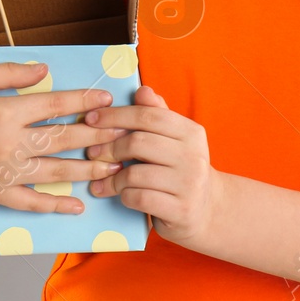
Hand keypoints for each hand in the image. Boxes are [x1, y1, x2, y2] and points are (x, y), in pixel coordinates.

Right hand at [0, 61, 127, 215]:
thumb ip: (7, 73)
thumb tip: (43, 69)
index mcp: (4, 112)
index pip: (54, 104)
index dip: (83, 101)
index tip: (105, 99)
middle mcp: (9, 143)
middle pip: (63, 139)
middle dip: (97, 136)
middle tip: (122, 134)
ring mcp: (4, 172)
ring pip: (55, 171)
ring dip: (87, 170)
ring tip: (113, 167)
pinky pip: (32, 202)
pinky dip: (55, 205)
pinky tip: (76, 205)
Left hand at [82, 85, 223, 248]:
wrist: (208, 209)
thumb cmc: (182, 170)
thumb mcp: (175, 141)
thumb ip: (158, 116)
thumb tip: (142, 90)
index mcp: (191, 132)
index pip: (149, 115)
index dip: (116, 115)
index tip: (91, 119)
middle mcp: (193, 155)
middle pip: (139, 142)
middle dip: (110, 148)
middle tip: (93, 153)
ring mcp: (189, 184)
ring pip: (135, 173)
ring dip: (113, 178)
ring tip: (104, 181)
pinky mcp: (180, 210)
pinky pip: (138, 198)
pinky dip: (123, 196)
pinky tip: (121, 195)